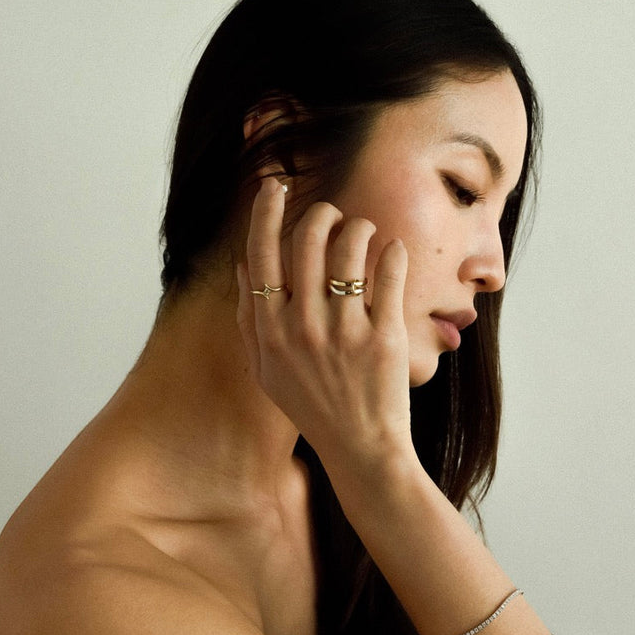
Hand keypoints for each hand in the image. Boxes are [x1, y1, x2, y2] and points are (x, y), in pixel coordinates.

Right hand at [236, 177, 412, 475]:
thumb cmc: (311, 407)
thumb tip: (242, 267)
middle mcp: (303, 328)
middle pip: (307, 241)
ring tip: (365, 230)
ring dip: (358, 227)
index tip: (274, 185)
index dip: (265, 212)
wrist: (360, 449)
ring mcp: (345, 332)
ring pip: (350, 250)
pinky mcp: (384, 338)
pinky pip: (389, 275)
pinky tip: (392, 249)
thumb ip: (250, 318)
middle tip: (332, 214)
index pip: (261, 255)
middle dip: (321, 213)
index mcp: (270, 331)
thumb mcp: (265, 369)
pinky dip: (392, 253)